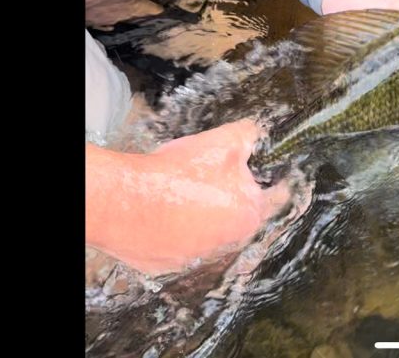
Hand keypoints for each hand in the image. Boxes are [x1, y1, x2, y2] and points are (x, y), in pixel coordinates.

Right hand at [86, 119, 288, 275]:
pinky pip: (176, 245)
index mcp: (249, 215)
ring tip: (179, 194)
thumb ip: (251, 136)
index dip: (269, 181)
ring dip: (200, 216)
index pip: (274, 198)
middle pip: (237, 214)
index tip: (263, 176)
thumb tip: (260, 134)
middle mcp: (229, 242)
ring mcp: (197, 257)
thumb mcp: (224, 141)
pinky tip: (161, 214)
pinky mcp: (168, 264)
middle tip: (205, 178)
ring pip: (207, 231)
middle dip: (228, 196)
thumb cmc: (177, 173)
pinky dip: (172, 231)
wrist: (124, 200)